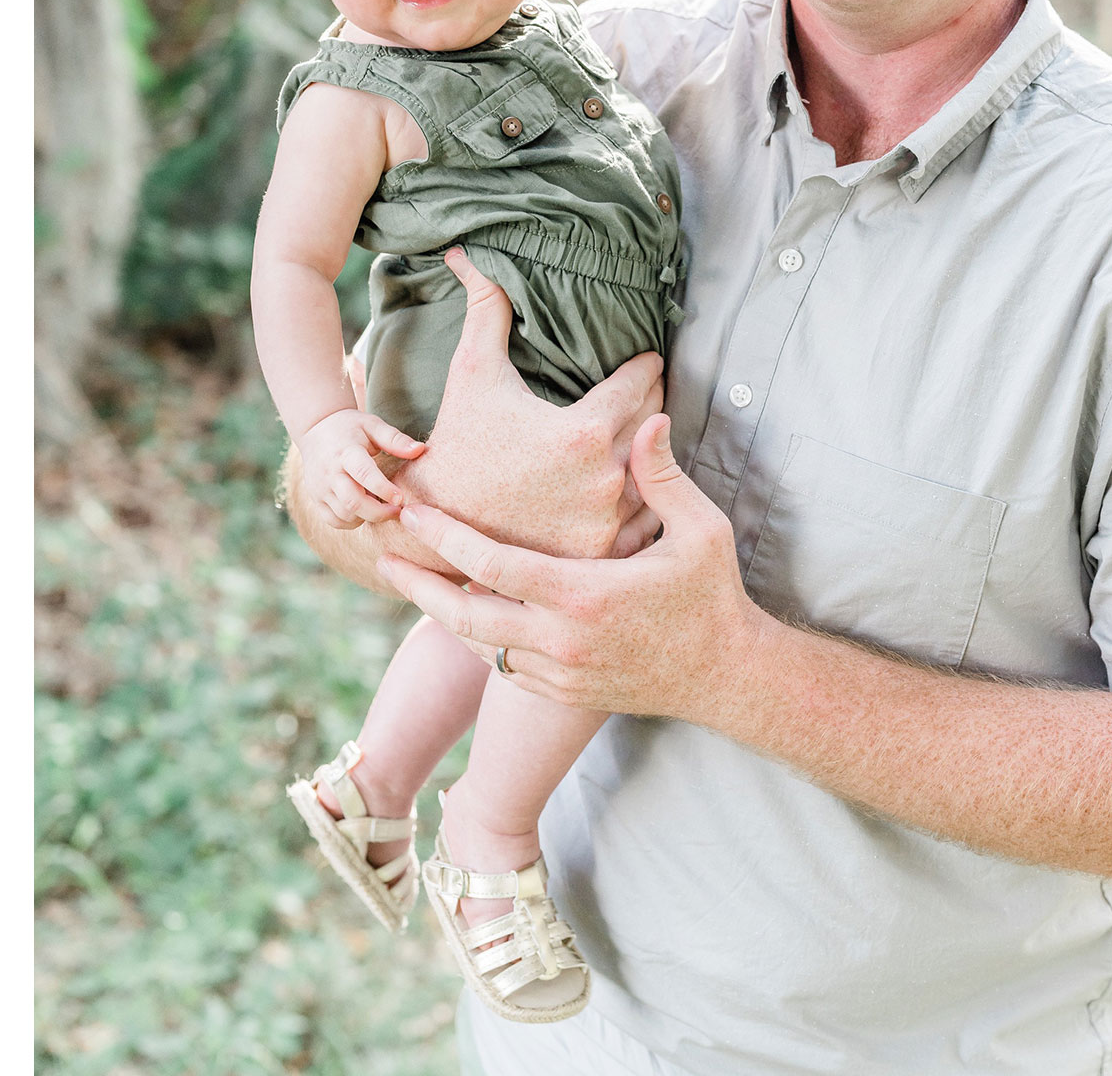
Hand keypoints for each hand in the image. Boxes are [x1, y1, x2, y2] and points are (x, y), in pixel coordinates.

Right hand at [296, 407, 425, 528]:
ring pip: (345, 514)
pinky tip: (364, 511)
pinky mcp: (316, 498)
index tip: (401, 498)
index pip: (363, 473)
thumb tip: (420, 450)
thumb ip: (395, 439)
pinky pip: (334, 521)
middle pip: (353, 501)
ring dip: (367, 517)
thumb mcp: (372, 425)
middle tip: (398, 511)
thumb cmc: (350, 427)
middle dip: (379, 512)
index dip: (383, 489)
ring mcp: (320, 487)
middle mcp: (329, 472)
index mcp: (345, 451)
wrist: (315, 429)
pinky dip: (352, 522)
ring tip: (382, 507)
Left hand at [381, 412, 763, 721]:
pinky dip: (480, 641)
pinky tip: (464, 614)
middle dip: (419, 585)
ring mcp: (561, 674)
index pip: (492, 564)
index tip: (410, 513)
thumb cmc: (713, 598)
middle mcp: (562, 640)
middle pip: (465, 615)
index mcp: (583, 595)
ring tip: (412, 580)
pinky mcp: (566, 694)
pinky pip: (505, 668)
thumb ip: (663, 477)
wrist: (728, 679)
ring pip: (480, 646)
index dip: (445, 537)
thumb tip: (651, 418)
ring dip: (444, 614)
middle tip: (383, 556)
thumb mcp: (700, 531)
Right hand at [386, 247, 658, 561]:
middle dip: (651, 400)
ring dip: (652, 448)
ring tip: (647, 431)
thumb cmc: (459, 441)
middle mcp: (606, 478)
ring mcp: (609, 520)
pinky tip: (639, 481)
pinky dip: (646, 496)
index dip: (645, 367)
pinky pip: (646, 515)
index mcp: (583, 431)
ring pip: (655, 470)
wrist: (439, 522)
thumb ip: (485, 310)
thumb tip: (466, 253)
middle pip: (654, 424)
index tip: (650, 359)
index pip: (639, 384)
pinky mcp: (605, 551)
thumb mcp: (472, 372)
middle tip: (649, 387)